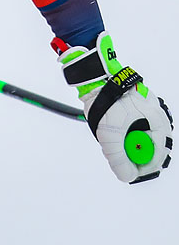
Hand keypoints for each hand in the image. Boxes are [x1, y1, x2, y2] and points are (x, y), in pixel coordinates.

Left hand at [56, 32, 172, 182]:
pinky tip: (110, 128)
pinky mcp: (136, 110)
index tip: (131, 173)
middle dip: (133, 154)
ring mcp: (146, 113)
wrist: (95, 77)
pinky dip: (121, 133)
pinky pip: (132, 129)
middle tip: (118, 157)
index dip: (145, 167)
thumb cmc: (107, 100)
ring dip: (125, 143)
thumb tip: (127, 176)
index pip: (158, 153)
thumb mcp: (110, 132)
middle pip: (150, 147)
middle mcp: (156, 117)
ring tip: (110, 137)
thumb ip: (118, 157)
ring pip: (139, 139)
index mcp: (157, 121)